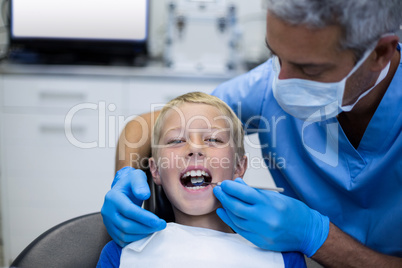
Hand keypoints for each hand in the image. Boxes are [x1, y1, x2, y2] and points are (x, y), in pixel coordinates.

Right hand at [101, 167, 165, 246]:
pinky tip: (146, 233)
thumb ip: (140, 184)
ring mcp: (108, 222)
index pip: (129, 210)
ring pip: (124, 235)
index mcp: (112, 197)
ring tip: (155, 229)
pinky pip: (122, 240)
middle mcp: (107, 211)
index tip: (158, 221)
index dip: (144, 218)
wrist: (123, 190)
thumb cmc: (130, 183)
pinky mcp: (111, 230)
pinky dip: (135, 239)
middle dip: (146, 228)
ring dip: (142, 234)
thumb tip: (144, 194)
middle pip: (126, 225)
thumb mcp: (137, 177)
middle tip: (161, 226)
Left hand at [213, 178, 328, 256]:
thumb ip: (254, 191)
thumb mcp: (275, 196)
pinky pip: (240, 230)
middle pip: (236, 207)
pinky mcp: (260, 241)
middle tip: (218, 190)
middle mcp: (264, 218)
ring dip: (226, 208)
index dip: (231, 187)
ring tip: (221, 200)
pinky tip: (224, 213)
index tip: (225, 183)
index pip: (244, 193)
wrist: (307, 231)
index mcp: (269, 204)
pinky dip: (230, 221)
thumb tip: (237, 183)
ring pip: (236, 219)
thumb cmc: (293, 211)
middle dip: (224, 197)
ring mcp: (262, 232)